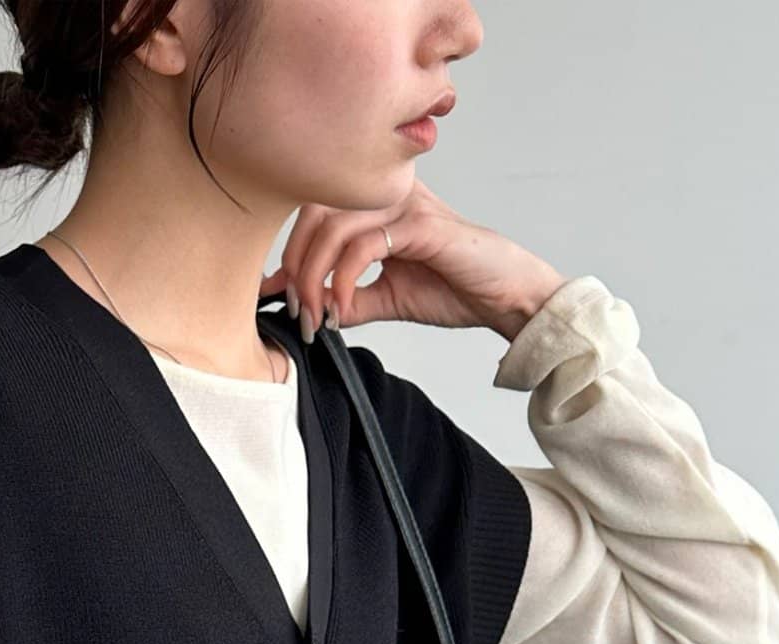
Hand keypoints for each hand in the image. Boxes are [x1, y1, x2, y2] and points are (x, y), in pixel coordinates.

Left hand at [261, 179, 566, 342]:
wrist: (504, 297)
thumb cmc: (455, 288)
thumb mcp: (386, 297)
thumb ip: (347, 297)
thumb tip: (306, 308)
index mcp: (378, 201)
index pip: (315, 209)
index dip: (288, 251)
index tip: (274, 292)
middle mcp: (389, 193)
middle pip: (315, 211)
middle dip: (296, 266)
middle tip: (296, 309)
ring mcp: (406, 204)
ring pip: (335, 227)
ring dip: (316, 277)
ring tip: (316, 315)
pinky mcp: (421, 224)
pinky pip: (365, 245)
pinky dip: (343, 280)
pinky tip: (340, 308)